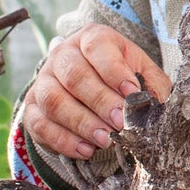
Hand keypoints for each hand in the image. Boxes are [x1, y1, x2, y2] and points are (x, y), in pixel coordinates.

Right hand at [20, 25, 172, 159]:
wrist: (93, 88)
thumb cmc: (122, 78)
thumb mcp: (143, 74)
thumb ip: (153, 86)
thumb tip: (156, 104)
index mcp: (92, 38)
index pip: (97, 47)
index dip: (115, 71)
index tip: (132, 94)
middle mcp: (63, 55)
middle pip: (74, 75)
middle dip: (100, 101)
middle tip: (120, 123)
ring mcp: (44, 80)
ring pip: (54, 101)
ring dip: (81, 123)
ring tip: (106, 140)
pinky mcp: (32, 107)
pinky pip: (40, 124)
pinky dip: (63, 140)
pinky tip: (86, 150)